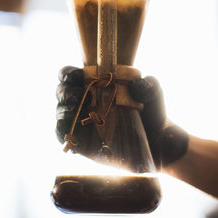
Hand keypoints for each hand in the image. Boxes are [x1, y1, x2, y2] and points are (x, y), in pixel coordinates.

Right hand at [56, 66, 187, 168]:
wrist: (157, 142)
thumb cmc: (152, 114)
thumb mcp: (153, 94)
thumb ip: (149, 85)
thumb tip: (137, 85)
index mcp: (96, 87)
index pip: (74, 76)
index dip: (69, 74)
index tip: (77, 76)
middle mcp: (85, 103)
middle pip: (63, 92)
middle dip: (65, 92)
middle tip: (77, 96)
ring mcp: (81, 123)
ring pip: (61, 112)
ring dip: (62, 110)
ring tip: (74, 112)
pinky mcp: (81, 142)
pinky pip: (63, 135)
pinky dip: (60, 131)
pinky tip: (70, 129)